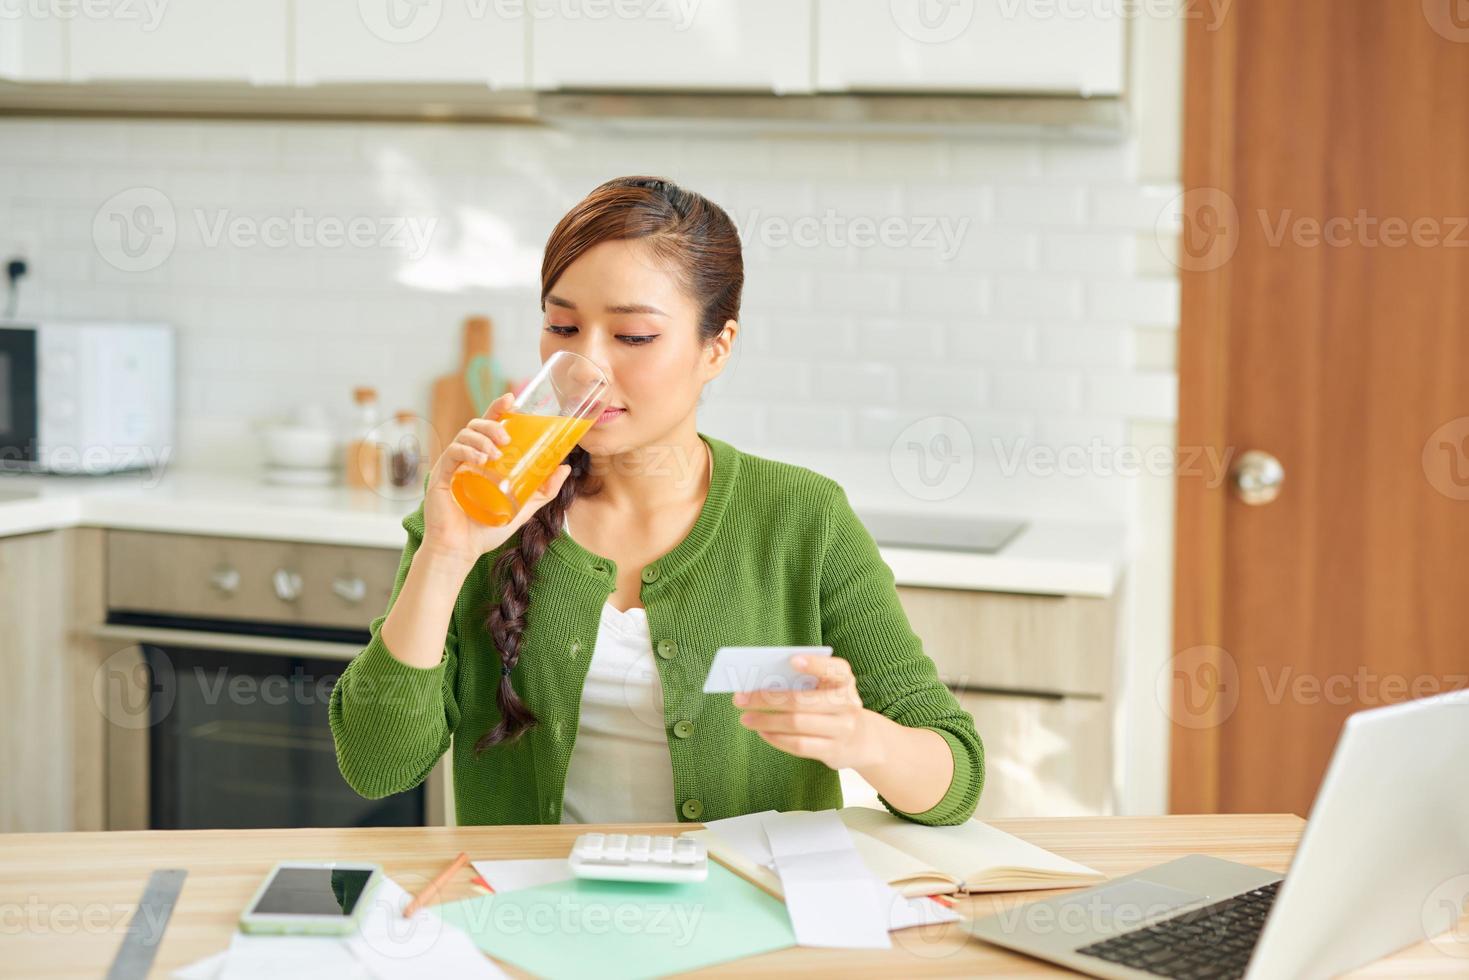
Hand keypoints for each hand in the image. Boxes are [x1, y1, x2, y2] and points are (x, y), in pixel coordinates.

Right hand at [420, 391, 573, 567]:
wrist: (462, 550)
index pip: (489, 427)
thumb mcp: (524, 507)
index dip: (498, 408)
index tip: (511, 398)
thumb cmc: (487, 530)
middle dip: (492, 423)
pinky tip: (480, 459)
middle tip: (507, 436)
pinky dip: (468, 450)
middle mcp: (467, 458)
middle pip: (476, 425)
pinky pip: (453, 452)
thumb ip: (543, 489)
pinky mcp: (440, 474)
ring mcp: (453, 465)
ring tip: (495, 452)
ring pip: (465, 434)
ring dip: (482, 437)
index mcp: (483, 460)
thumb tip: (565, 467)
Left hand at [734, 655, 888, 769]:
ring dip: (766, 721)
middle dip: (766, 699)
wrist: (862, 739)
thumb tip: (760, 682)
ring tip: (745, 718)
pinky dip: (776, 738)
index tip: (792, 660)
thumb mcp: (827, 688)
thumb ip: (803, 682)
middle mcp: (847, 703)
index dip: (814, 664)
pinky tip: (762, 732)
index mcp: (845, 680)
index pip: (834, 669)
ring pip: (797, 724)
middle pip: (802, 700)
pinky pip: (799, 745)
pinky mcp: (833, 751)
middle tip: (740, 698)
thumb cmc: (833, 705)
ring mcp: (842, 729)